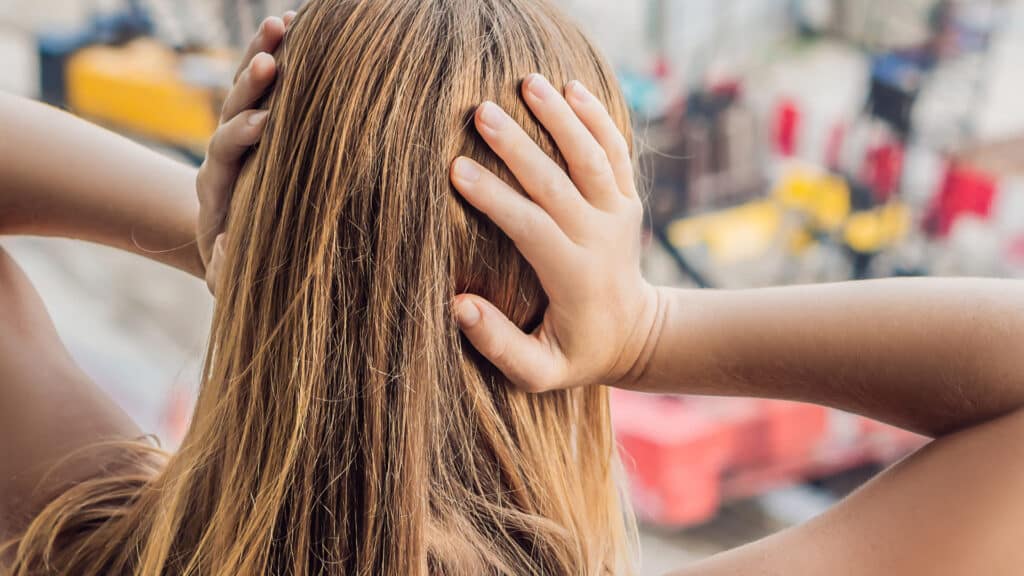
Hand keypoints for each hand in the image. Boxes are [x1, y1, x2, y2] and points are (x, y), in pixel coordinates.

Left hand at [196, 12, 294, 293]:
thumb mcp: (228, 277)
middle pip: (230, 107)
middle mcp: (223, 151)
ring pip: (247, 87)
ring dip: (264, 53)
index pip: (223, 151)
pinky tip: (300, 26)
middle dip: (250, 84)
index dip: (240, 135)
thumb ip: (225, 269)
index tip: (264, 123)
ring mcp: (240, 132)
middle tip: (271, 61)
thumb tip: (227, 246)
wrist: (227, 243)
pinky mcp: (258, 121)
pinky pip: (267, 85)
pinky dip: (282, 56)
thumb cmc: (236, 264)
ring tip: (285, 23)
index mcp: (215, 185)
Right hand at [450, 74, 661, 392]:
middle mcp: (600, 237)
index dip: (494, 198)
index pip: (530, 227)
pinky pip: (615, 152)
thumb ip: (499, 345)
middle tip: (480, 111)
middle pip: (558, 183)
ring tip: (528, 82)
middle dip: (518, 146)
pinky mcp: (626, 200)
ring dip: (561, 118)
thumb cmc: (577, 354)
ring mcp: (618, 214)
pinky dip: (598, 118)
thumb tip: (458, 305)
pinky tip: (572, 88)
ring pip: (591, 157)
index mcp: (575, 276)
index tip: (455, 168)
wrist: (637, 336)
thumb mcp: (538, 372)